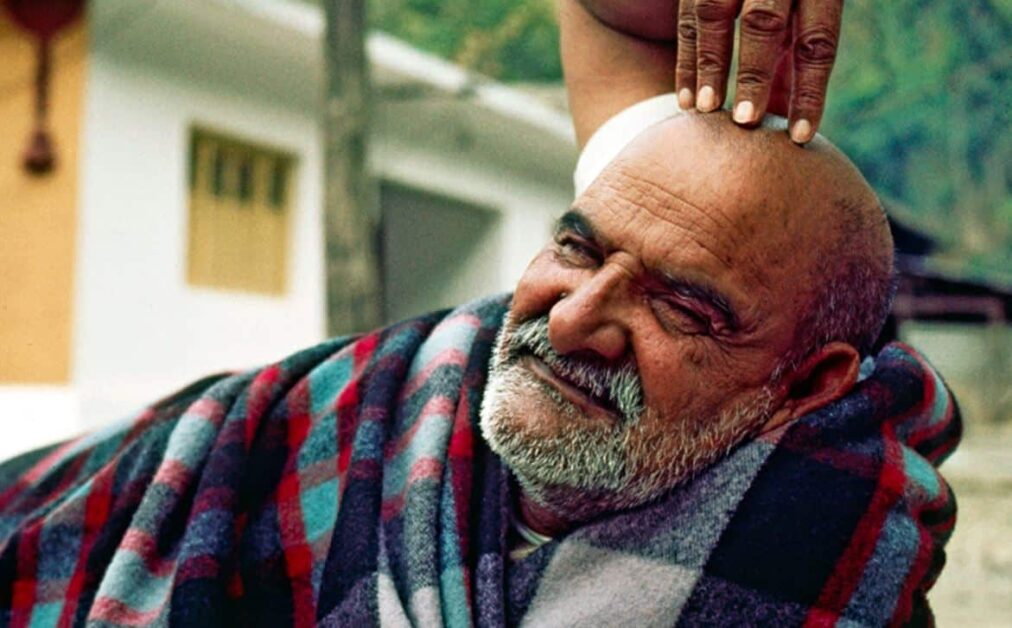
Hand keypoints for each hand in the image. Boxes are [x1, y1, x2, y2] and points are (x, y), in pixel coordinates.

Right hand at [675, 0, 843, 143]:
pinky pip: (687, 20)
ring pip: (714, 16)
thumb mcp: (804, 14)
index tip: (801, 137)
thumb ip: (795, 58)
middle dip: (754, 75)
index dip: (810, 92)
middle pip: (764, 24)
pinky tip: (686, 101)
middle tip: (745, 121)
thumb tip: (786, 122)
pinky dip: (686, 63)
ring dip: (710, 68)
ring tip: (705, 111)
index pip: (816, 43)